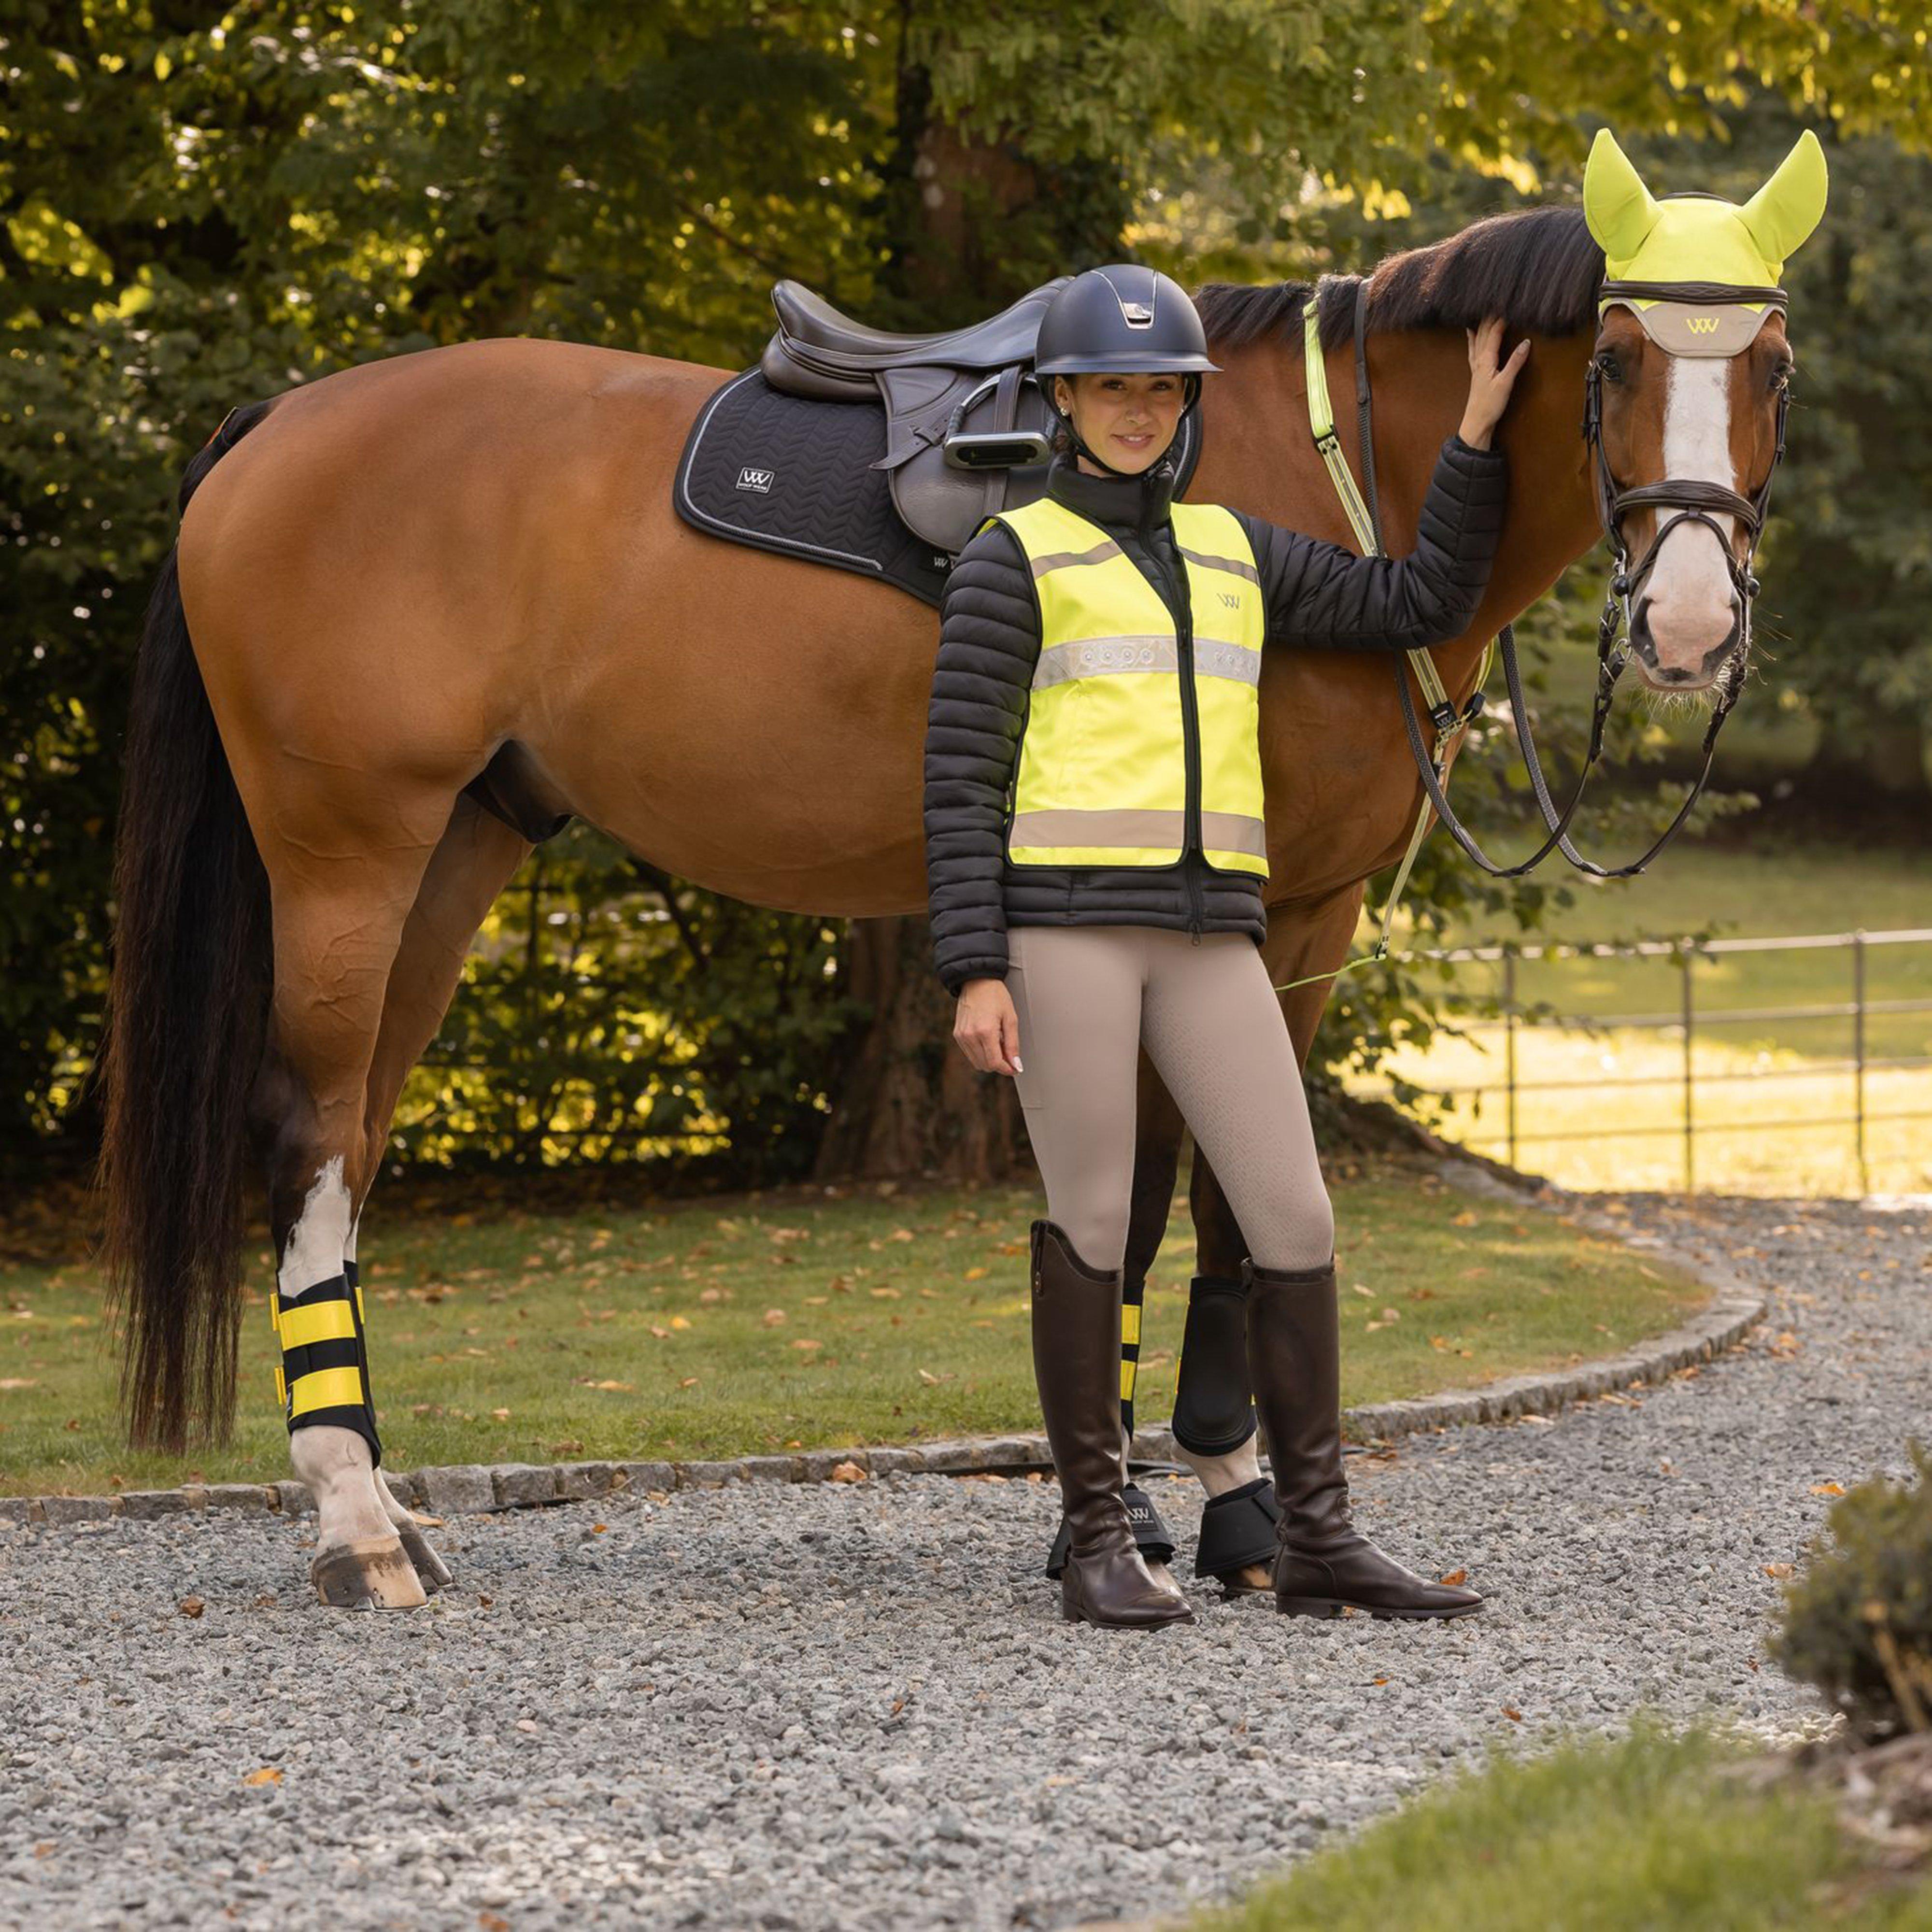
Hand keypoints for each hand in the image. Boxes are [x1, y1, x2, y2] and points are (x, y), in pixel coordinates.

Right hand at [953, 977, 1021, 1076]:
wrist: (977, 981)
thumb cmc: (996, 996)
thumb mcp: (1010, 1019)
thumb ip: (1013, 1045)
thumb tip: (1015, 1066)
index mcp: (985, 1031)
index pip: (994, 1063)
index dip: (1006, 1069)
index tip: (1015, 1068)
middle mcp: (970, 1036)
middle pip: (985, 1066)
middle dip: (999, 1064)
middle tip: (1008, 1052)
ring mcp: (961, 1036)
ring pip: (976, 1062)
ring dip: (989, 1059)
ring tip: (998, 1043)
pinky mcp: (957, 1034)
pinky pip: (970, 1054)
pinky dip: (980, 1053)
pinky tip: (988, 1040)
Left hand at [1459, 315, 1529, 449]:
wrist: (1477, 423)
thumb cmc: (1490, 405)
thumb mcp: (1505, 383)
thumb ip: (1515, 362)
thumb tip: (1526, 342)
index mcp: (1486, 360)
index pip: (1493, 333)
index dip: (1501, 318)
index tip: (1508, 305)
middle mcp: (1478, 359)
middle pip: (1483, 332)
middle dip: (1490, 316)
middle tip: (1496, 302)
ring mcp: (1475, 365)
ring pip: (1476, 338)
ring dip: (1481, 323)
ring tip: (1483, 309)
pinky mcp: (1475, 371)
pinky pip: (1473, 348)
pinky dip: (1472, 337)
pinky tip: (1470, 332)